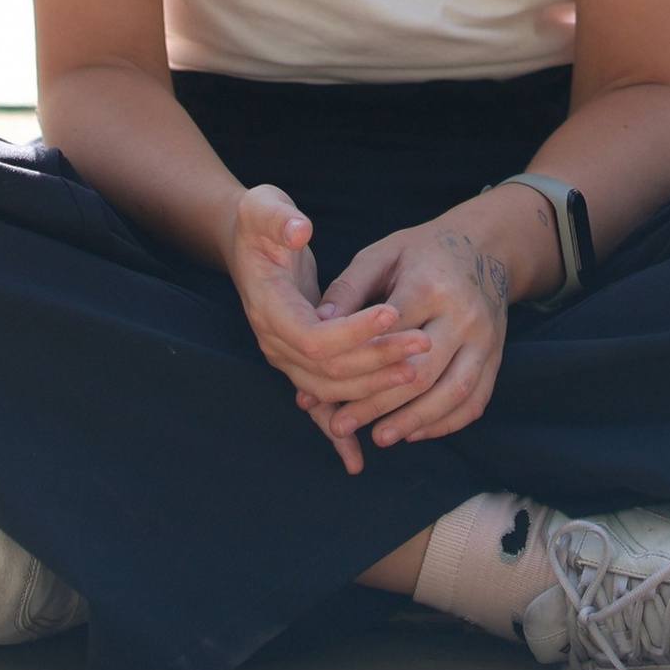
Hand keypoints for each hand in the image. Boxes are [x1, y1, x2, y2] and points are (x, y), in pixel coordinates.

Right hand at [223, 181, 431, 472]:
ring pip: (330, 390)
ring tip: (418, 374)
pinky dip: (338, 433)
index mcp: (269, 309)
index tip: (395, 315)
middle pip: (328, 369)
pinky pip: (318, 406)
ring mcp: (285, 358)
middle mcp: (274, 342)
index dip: (355, 331)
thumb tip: (297, 230)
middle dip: (378, 360)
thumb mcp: (263, 208)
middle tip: (424, 345)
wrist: (245, 242)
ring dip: (373, 387)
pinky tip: (356, 461)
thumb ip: (278, 218)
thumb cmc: (260, 222)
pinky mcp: (299, 363)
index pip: (315, 335)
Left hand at [305, 202, 520, 461]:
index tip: (320, 392)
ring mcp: (486, 340)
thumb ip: (348, 289)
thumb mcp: (381, 256)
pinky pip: (475, 400)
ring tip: (379, 437)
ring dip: (414, 422)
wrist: (484, 247)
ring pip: (452, 393)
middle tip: (342, 426)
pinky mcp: (496, 357)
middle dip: (378, 405)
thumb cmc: (421, 251)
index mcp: (429, 286)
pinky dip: (446, 422)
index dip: (353, 368)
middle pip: (420, 373)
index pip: (389, 338)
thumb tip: (316, 325)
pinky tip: (416, 432)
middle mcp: (464, 316)